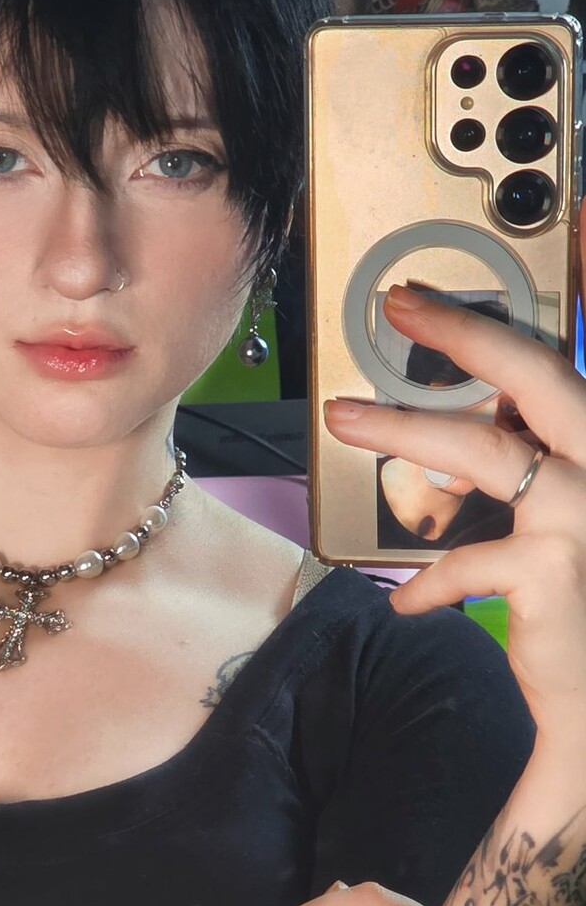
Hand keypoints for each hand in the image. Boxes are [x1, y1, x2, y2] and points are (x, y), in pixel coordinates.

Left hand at [323, 205, 585, 746]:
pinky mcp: (554, 570)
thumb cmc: (583, 603)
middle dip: (460, 334)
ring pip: (483, 453)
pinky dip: (428, 580)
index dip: (488, 329)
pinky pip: (467, 559)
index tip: (424, 301)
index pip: (553, 370)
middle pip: (533, 378)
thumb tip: (464, 425)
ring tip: (343, 420)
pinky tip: (406, 601)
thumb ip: (533, 471)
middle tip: (396, 308)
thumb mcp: (567, 520)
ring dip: (405, 431)